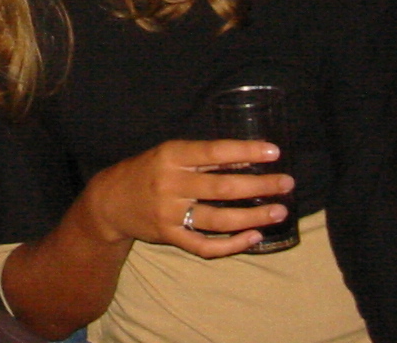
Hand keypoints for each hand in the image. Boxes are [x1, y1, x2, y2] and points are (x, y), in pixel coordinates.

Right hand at [78, 139, 293, 257]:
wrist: (109, 201)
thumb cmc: (146, 171)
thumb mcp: (168, 155)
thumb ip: (200, 157)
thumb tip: (246, 158)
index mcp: (171, 156)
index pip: (214, 152)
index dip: (246, 151)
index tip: (274, 152)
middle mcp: (170, 184)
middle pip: (223, 187)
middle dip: (260, 186)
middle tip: (287, 184)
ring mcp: (170, 213)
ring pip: (220, 219)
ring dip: (254, 217)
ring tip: (278, 211)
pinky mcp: (170, 236)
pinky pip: (206, 245)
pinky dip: (232, 244)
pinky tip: (254, 237)